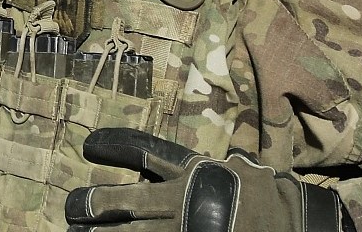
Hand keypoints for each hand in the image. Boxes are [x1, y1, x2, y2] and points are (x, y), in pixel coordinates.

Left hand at [65, 129, 343, 231]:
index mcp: (190, 174)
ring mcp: (179, 230)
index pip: (145, 154)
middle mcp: (178, 203)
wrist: (288, 226)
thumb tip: (219, 139)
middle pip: (125, 201)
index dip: (114, 147)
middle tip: (72, 206)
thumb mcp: (241, 166)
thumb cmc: (265, 195)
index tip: (90, 145)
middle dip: (94, 204)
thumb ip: (216, 156)